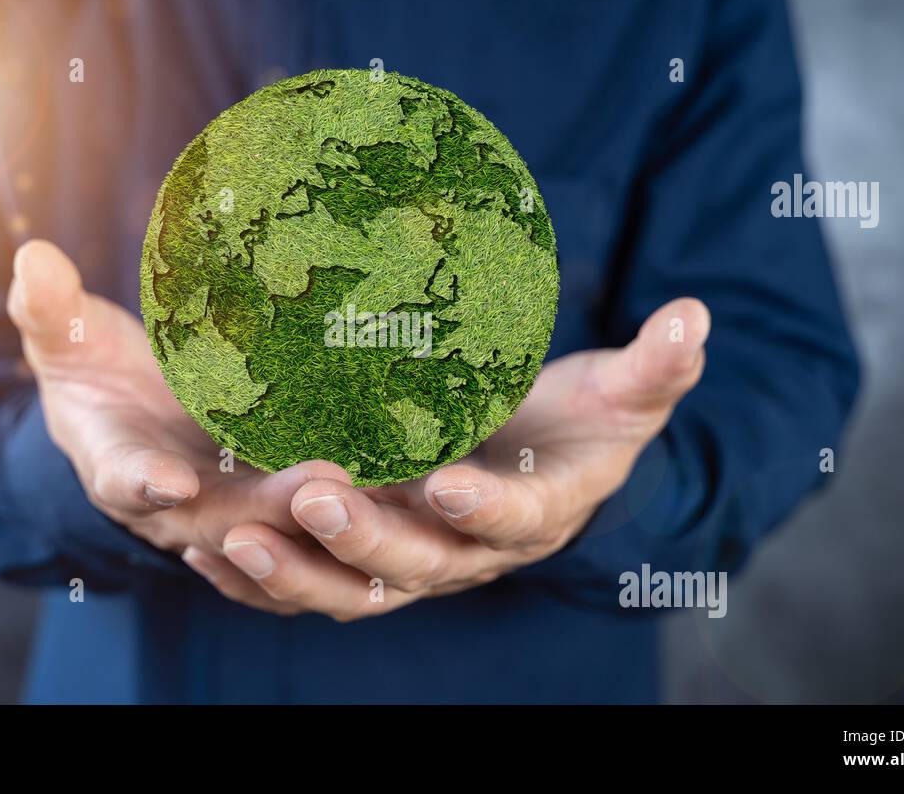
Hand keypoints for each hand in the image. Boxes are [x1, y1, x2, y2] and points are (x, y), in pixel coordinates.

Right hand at [6, 240, 348, 553]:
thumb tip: (32, 256)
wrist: (133, 407)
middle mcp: (176, 503)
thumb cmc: (96, 371)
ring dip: (315, 512)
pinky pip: (311, 511)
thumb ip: (52, 309)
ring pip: (274, 525)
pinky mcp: (273, 496)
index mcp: (116, 467)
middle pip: (217, 517)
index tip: (167, 480)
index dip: (141, 482)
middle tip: (316, 480)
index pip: (123, 479)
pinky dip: (349, 506)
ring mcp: (230, 505)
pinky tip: (400, 483)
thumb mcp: (68, 339)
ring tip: (365, 481)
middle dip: (263, 507)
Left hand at [181, 298, 709, 619]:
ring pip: (350, 586)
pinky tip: (206, 548)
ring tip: (238, 538)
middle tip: (317, 495)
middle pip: (415, 564)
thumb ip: (656, 364)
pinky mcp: (364, 555)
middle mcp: (466, 554)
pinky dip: (262, 577)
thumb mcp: (622, 394)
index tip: (451, 481)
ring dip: (297, 569)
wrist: (537, 462)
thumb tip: (697, 316)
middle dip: (366, 537)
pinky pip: (310, 579)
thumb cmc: (580, 423)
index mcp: (533, 517)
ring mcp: (410, 559)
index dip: (486, 510)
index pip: (511, 522)